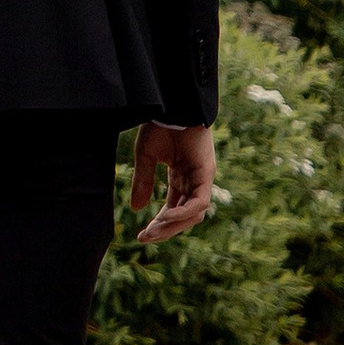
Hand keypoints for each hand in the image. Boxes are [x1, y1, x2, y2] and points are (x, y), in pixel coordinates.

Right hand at [131, 120, 216, 243]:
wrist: (171, 106)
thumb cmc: (159, 126)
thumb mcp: (146, 157)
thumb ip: (143, 182)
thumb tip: (137, 209)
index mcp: (181, 177)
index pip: (173, 209)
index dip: (158, 224)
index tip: (141, 236)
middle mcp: (194, 181)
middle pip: (184, 216)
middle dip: (165, 230)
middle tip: (145, 238)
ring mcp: (202, 179)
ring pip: (194, 215)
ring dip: (174, 226)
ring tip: (154, 229)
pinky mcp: (207, 174)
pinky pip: (199, 203)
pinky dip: (183, 213)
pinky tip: (165, 217)